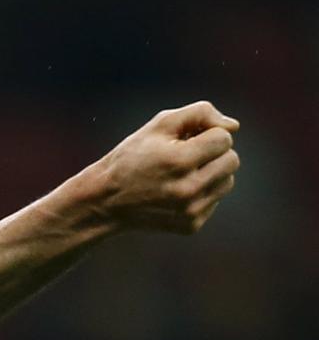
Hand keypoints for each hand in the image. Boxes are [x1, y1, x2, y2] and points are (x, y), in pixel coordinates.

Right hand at [90, 100, 240, 233]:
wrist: (106, 200)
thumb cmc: (132, 157)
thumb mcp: (158, 125)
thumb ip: (199, 114)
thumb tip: (234, 126)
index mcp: (180, 161)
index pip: (224, 138)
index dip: (207, 133)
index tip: (186, 139)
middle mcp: (188, 189)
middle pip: (232, 160)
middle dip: (213, 153)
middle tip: (185, 155)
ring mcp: (191, 211)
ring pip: (227, 181)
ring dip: (211, 173)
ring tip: (181, 173)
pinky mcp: (191, 225)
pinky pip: (214, 200)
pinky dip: (201, 193)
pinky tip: (176, 192)